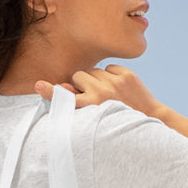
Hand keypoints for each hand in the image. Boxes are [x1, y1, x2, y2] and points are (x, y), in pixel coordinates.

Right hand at [35, 65, 166, 119]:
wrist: (149, 117)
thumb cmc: (118, 120)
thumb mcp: (97, 117)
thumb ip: (79, 102)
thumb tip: (62, 88)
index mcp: (92, 107)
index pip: (67, 98)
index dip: (50, 92)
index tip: (38, 86)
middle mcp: (102, 94)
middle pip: (78, 76)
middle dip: (82, 83)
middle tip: (93, 96)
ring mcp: (115, 83)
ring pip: (93, 71)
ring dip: (96, 79)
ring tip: (107, 94)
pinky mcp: (126, 74)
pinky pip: (108, 67)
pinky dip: (111, 75)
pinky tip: (118, 88)